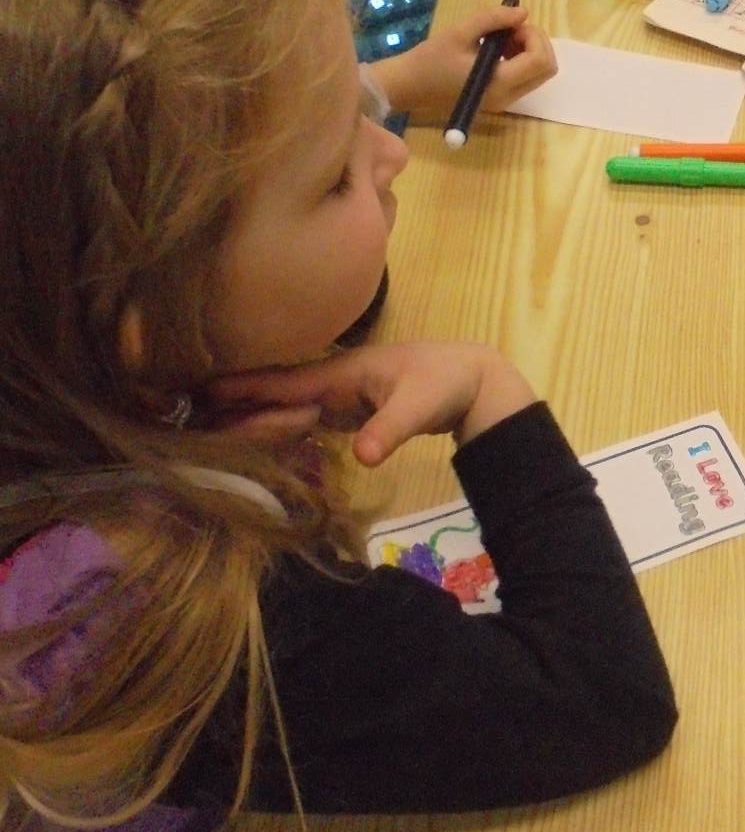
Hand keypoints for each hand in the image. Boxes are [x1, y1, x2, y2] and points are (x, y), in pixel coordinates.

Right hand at [206, 342, 537, 464]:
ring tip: (203, 435)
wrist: (471, 379)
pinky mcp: (343, 411)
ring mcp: (335, 396)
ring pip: (282, 407)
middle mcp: (329, 381)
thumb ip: (390, 430)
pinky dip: (274, 428)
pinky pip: (299, 418)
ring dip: (248, 419)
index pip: (280, 382)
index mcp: (339, 373)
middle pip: (271, 396)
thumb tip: (363, 457)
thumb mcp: (419, 407)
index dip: (240, 388)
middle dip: (232, 408)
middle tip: (186, 424)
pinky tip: (251, 443)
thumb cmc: (443, 383)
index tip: (196, 392)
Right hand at [370, 4, 555, 124]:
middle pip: (548, 69)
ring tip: (500, 39)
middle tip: (509, 31)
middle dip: (535, 42)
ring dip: (529, 50)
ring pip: (539, 73)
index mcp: (499, 83)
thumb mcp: (460, 32)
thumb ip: (493, 19)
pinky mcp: (499, 99)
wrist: (409, 86)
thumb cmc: (431, 59)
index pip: (540, 61)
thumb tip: (523, 12)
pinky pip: (525, 78)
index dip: (533, 36)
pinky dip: (520, 59)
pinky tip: (497, 50)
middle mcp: (507, 98)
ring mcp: (505, 102)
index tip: (510, 27)